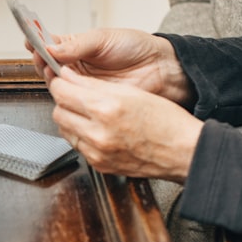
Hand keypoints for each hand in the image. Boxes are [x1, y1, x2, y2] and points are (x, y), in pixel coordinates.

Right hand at [28, 28, 193, 106]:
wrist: (160, 70)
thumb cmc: (136, 48)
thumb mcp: (104, 39)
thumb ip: (77, 44)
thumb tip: (52, 47)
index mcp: (76, 47)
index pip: (50, 45)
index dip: (38, 42)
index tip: (30, 40)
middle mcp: (75, 66)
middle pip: (48, 66)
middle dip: (41, 61)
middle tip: (41, 57)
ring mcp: (82, 84)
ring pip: (56, 84)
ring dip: (52, 78)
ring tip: (53, 70)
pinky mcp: (90, 101)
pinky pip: (72, 100)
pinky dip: (65, 95)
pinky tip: (65, 89)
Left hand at [49, 67, 202, 182]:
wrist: (182, 152)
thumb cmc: (165, 121)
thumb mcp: (130, 92)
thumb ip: (94, 85)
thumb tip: (69, 77)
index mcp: (106, 108)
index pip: (62, 91)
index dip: (61, 82)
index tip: (64, 78)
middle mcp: (98, 132)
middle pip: (59, 111)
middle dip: (64, 100)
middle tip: (75, 94)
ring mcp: (97, 152)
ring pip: (64, 129)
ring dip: (71, 118)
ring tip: (88, 112)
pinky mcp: (99, 164)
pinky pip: (77, 145)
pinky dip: (81, 135)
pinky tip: (95, 128)